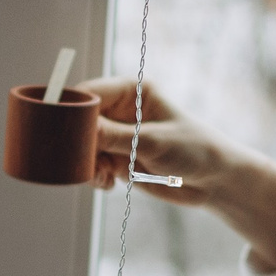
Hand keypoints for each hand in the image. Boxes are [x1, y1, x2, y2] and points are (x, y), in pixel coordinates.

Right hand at [82, 76, 275, 269]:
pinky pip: (94, 164)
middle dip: (78, 142)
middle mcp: (121, 111)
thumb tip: (77, 129)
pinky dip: (95, 175)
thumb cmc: (193, 149)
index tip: (60, 130)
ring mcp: (119, 136)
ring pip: (85, 146)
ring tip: (102, 176)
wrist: (215, 181)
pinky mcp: (120, 158)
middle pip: (82, 122)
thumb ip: (113, 136)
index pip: (89, 93)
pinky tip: (107, 184)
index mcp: (131, 92)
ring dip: (87, 163)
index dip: (71, 110)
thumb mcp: (152, 141)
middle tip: (78, 160)